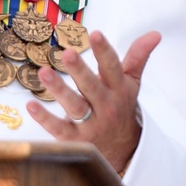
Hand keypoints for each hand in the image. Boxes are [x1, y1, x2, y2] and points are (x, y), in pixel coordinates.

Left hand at [26, 30, 160, 173]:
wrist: (125, 152)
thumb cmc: (121, 107)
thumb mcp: (131, 83)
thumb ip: (138, 57)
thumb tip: (155, 33)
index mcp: (118, 89)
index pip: (112, 68)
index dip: (104, 51)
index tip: (95, 33)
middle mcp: (105, 106)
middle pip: (91, 86)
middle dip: (80, 70)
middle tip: (68, 53)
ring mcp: (91, 124)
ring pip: (75, 106)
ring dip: (59, 90)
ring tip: (43, 72)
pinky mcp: (76, 140)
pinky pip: (59, 129)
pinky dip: (45, 118)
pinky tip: (30, 105)